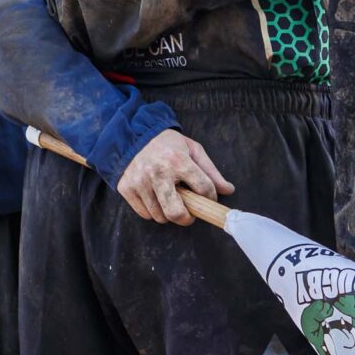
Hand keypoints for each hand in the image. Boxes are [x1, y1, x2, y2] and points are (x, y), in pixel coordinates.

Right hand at [115, 129, 233, 225]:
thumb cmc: (167, 144)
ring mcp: (140, 182)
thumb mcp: (192, 150)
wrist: (134, 136)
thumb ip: (210, 171)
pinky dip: (152, 211)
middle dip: (187, 218)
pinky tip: (155, 197)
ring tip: (170, 198)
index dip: (210, 196)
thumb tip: (228, 190)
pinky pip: (145, 214)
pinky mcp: (126, 188)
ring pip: (160, 216)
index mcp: (177, 160)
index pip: (202, 188)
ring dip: (168, 213)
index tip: (208, 197)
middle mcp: (157, 172)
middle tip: (189, 213)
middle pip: (176, 212)